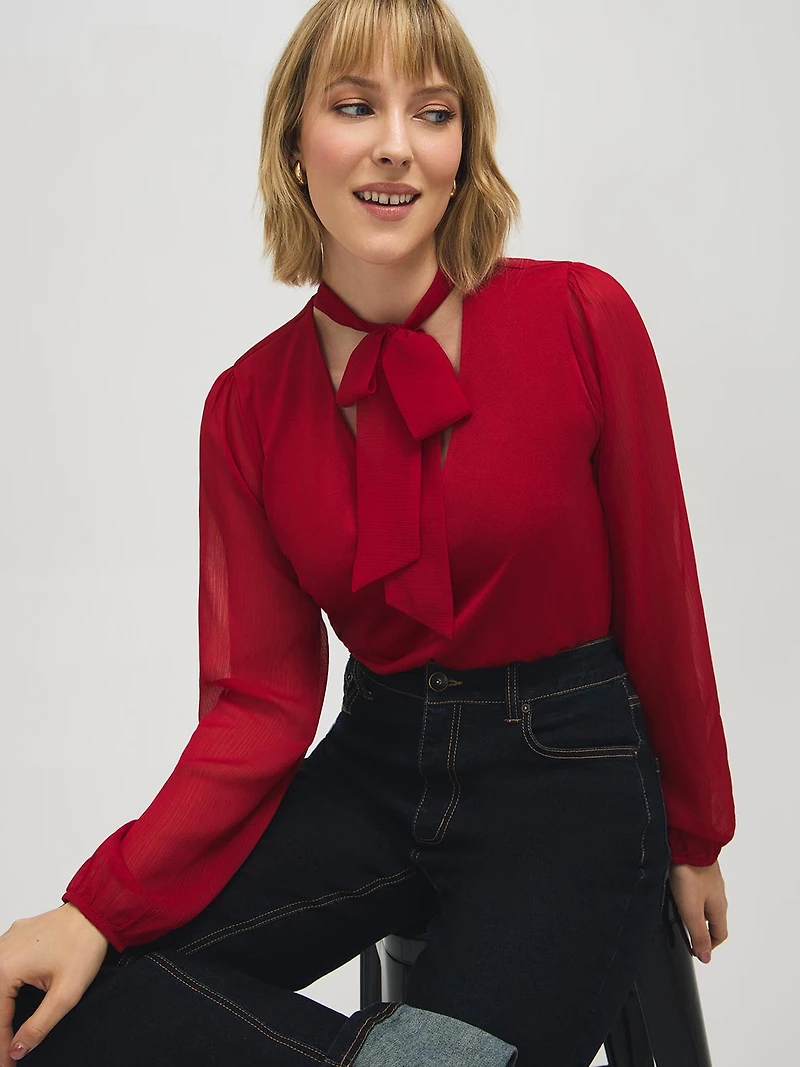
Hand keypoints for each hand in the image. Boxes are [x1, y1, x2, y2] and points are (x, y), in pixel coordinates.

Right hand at [0, 902, 109, 1063]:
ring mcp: (6, 942)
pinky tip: (11, 1002)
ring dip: (2, 1010)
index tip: (8, 1064)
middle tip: (8, 1051)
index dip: (2, 1047)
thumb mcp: (65, 994)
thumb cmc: (84, 944)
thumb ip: (38, 1026)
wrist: (96, 911)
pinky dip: (4, 988)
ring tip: (8, 1032)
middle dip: (0, 1029)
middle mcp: (0, 952)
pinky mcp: (14, 937)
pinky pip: (2, 967)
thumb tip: (17, 1048)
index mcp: (5, 968)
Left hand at [668, 859, 727, 963]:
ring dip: (695, 912)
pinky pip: (697, 889)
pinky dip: (689, 896)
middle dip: (701, 929)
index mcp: (719, 907)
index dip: (709, 945)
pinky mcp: (698, 870)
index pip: (720, 934)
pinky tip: (676, 893)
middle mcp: (717, 894)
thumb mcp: (691, 910)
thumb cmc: (690, 873)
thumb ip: (698, 934)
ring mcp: (708, 881)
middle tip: (686, 934)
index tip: (696, 950)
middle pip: (713, 919)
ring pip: (704, 902)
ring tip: (679, 915)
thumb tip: (706, 958)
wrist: (687, 842)